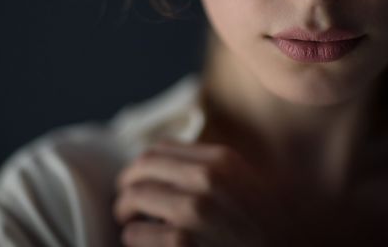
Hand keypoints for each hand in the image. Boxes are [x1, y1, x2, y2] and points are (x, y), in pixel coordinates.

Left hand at [112, 140, 291, 246]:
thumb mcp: (245, 184)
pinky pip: (137, 235)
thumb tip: (164, 162)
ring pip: (136, 197)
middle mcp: (208, 179)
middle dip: (126, 184)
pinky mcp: (184, 244)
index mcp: (222, 160)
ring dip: (124, 210)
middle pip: (143, 168)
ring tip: (127, 220)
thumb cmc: (263, 226)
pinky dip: (132, 237)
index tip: (136, 178)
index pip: (161, 148)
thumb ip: (210, 169)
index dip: (140, 164)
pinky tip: (138, 240)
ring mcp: (196, 212)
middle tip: (124, 199)